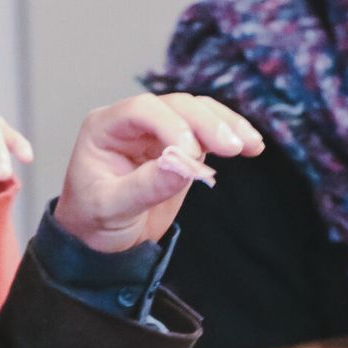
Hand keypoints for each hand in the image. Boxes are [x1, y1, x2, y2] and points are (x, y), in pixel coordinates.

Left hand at [52, 93, 262, 252]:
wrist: (103, 241)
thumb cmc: (95, 222)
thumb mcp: (112, 209)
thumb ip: (145, 186)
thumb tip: (183, 164)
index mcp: (104, 128)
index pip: (142, 110)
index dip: (171, 124)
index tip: (192, 153)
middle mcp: (132, 122)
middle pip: (176, 106)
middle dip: (206, 124)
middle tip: (233, 147)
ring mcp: (158, 130)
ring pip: (197, 112)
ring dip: (226, 125)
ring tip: (251, 145)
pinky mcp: (181, 143)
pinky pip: (208, 130)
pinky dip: (231, 135)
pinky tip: (252, 146)